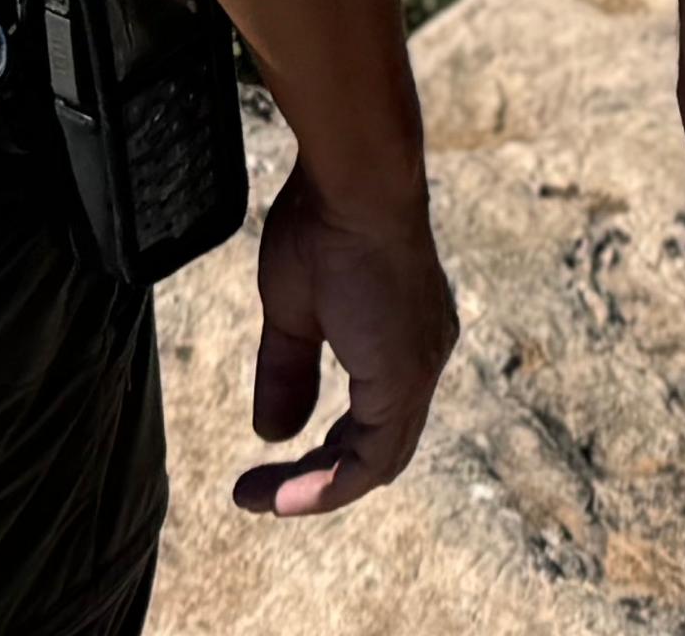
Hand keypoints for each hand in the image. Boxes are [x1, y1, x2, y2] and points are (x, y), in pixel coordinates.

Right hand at [239, 163, 456, 518]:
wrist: (354, 184)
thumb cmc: (324, 224)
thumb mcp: (295, 312)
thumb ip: (289, 371)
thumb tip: (274, 431)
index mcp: (403, 338)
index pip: (372, 420)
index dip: (326, 452)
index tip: (275, 466)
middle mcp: (421, 357)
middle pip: (375, 448)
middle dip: (316, 477)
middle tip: (262, 493)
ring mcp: (418, 368)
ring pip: (375, 460)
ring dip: (317, 489)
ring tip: (264, 501)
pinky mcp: (405, 377)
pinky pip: (371, 457)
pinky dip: (330, 485)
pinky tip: (285, 497)